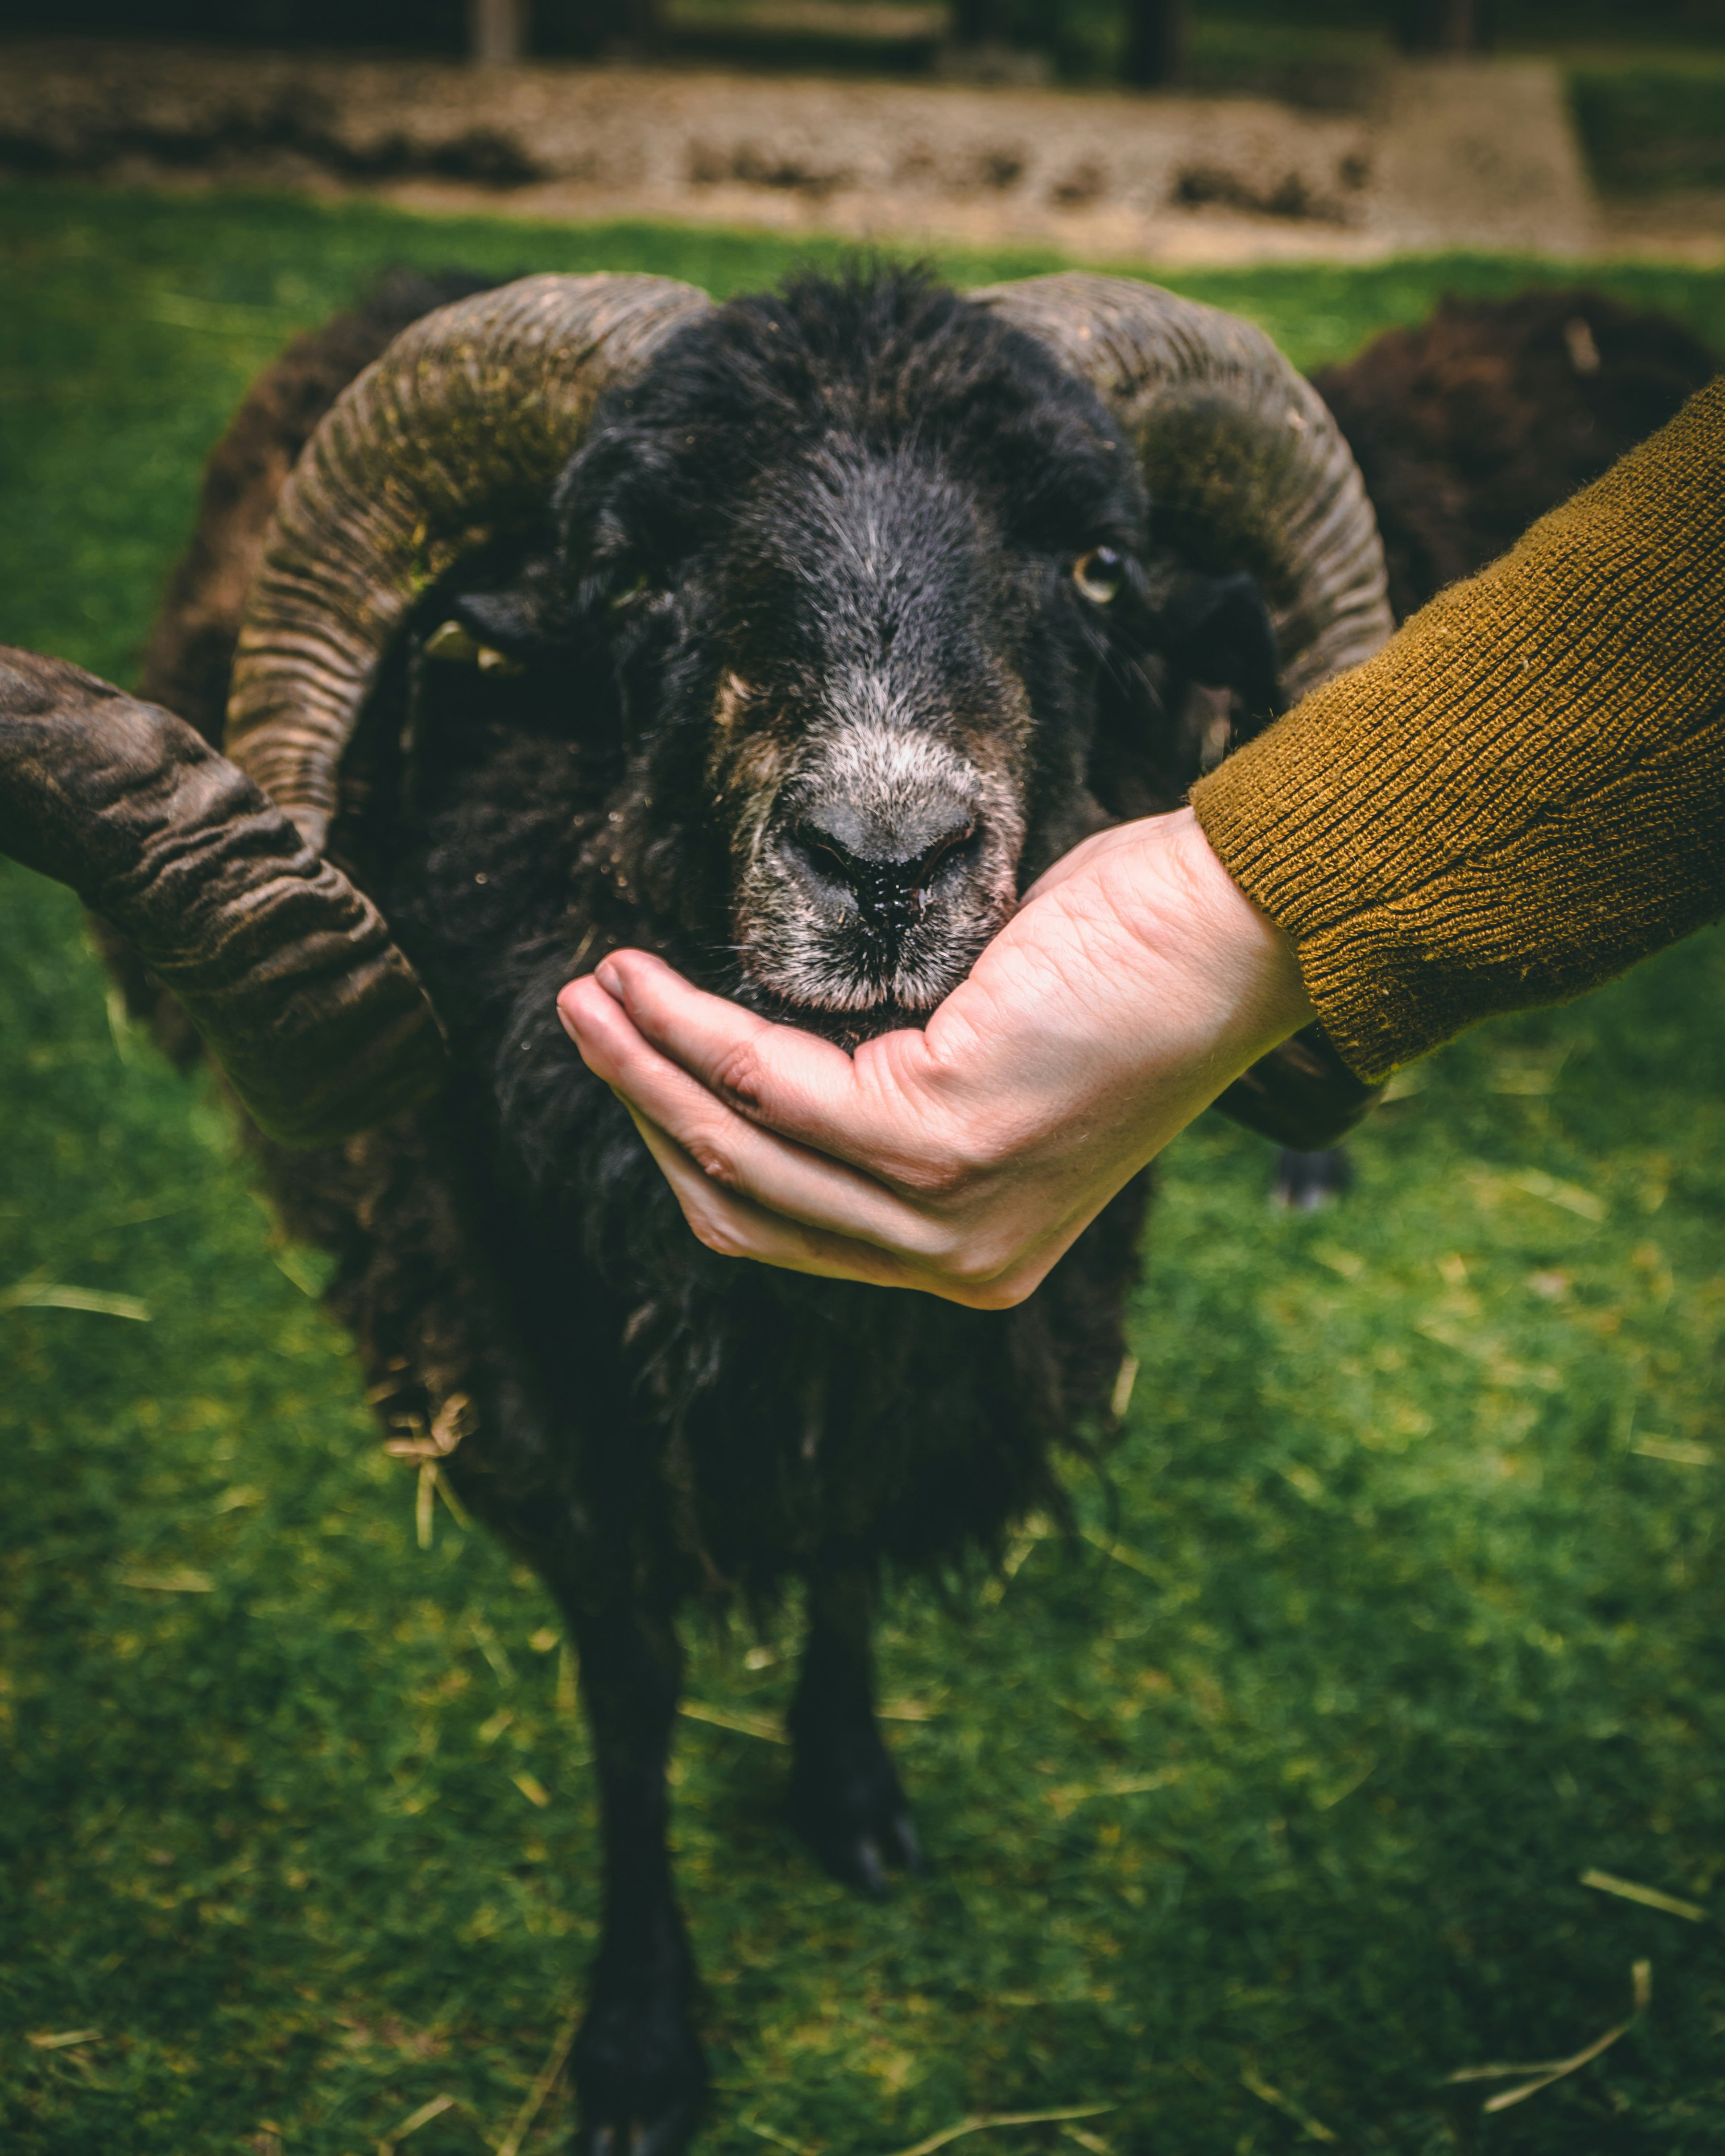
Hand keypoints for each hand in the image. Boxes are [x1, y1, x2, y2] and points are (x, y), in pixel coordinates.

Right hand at [557, 807, 1315, 1306]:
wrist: (1236, 927)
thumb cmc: (1119, 967)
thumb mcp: (982, 1062)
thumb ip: (884, 1099)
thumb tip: (750, 1069)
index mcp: (967, 1253)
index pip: (787, 1225)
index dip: (689, 1142)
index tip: (634, 1059)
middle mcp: (958, 1261)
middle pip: (742, 1203)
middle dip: (645, 1107)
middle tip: (581, 1017)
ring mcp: (950, 1215)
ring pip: (740, 1147)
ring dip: (644, 1066)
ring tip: (589, 993)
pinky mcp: (945, 1144)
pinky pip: (774, 1087)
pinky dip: (693, 1030)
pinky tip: (645, 982)